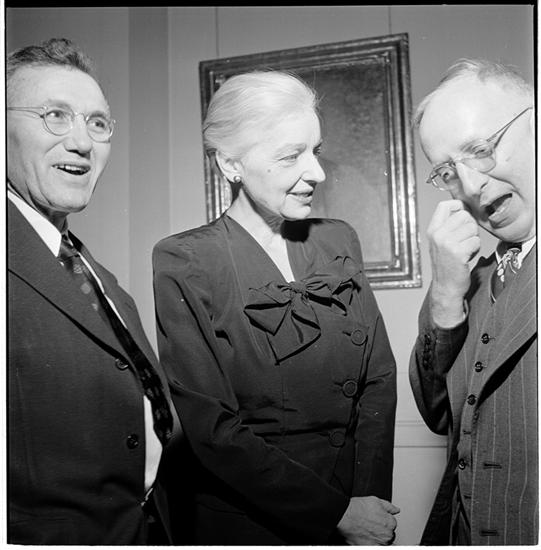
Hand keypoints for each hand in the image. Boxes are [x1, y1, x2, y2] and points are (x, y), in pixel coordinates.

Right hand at [337, 495, 399, 544]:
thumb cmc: (358, 508)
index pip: (392, 523)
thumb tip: (396, 510)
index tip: (377, 517)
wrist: (345, 516)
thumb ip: (389, 506)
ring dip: (377, 537)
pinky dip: (372, 543)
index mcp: (390, 523)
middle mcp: (386, 535)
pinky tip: (366, 537)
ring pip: (382, 542)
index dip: (384, 519)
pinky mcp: (369, 547)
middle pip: (388, 534)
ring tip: (367, 529)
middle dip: (382, 529)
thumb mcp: (375, 500)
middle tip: (371, 523)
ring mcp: (378, 543)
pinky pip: (376, 547)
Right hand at [427, 200, 479, 327]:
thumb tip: (464, 207)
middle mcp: (437, 234)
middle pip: (464, 215)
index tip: (464, 216)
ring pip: (472, 228)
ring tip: (465, 249)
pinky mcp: (457, 252)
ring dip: (474, 239)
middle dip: (470, 226)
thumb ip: (448, 225)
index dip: (459, 206)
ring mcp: (446, 243)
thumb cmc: (447, 264)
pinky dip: (475, 249)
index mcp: (432, 230)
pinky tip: (467, 256)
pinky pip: (476, 241)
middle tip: (465, 240)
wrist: (445, 287)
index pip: (445, 205)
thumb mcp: (440, 241)